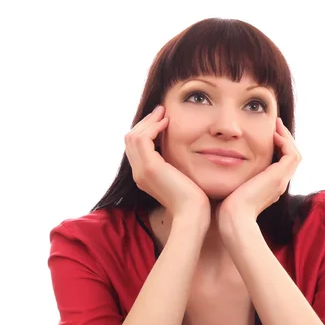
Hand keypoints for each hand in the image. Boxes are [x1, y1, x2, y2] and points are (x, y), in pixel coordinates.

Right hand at [125, 105, 210, 227]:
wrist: (193, 213)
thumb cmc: (193, 199)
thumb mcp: (180, 178)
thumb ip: (174, 166)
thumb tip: (179, 153)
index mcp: (143, 176)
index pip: (135, 147)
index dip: (146, 130)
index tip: (161, 120)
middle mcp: (138, 173)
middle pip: (130, 139)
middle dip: (145, 122)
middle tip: (161, 111)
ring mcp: (141, 171)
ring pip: (134, 136)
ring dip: (148, 121)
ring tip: (163, 113)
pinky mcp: (150, 168)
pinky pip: (143, 139)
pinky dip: (152, 127)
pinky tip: (166, 123)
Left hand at [217, 117, 301, 233]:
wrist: (233, 218)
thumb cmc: (226, 208)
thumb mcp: (231, 187)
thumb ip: (232, 177)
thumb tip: (219, 166)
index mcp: (269, 187)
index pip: (280, 164)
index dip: (277, 148)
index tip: (267, 134)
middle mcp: (278, 184)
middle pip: (291, 158)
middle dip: (284, 140)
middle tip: (275, 125)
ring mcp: (281, 181)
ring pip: (295, 154)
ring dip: (287, 137)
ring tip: (276, 125)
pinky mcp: (278, 177)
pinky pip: (291, 155)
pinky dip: (285, 142)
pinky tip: (273, 134)